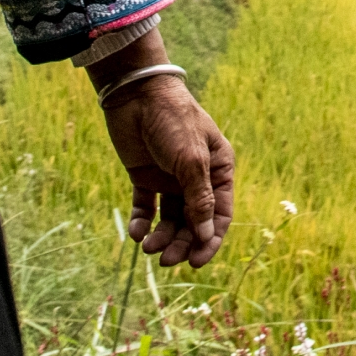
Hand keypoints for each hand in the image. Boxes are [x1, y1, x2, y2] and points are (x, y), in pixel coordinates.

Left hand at [95, 35, 235, 266]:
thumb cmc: (173, 121)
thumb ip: (200, 199)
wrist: (136, 94)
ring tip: (147, 247)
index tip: (196, 262)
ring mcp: (169, 179)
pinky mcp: (144, 177)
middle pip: (193, 222)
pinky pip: (146, 208)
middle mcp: (195, 178)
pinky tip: (136, 232)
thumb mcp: (191, 160)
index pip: (219, 215)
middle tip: (166, 259)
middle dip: (182, 243)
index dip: (210, 240)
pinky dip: (142, 223)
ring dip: (161, 237)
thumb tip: (208, 236)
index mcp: (217, 170)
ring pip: (170, 220)